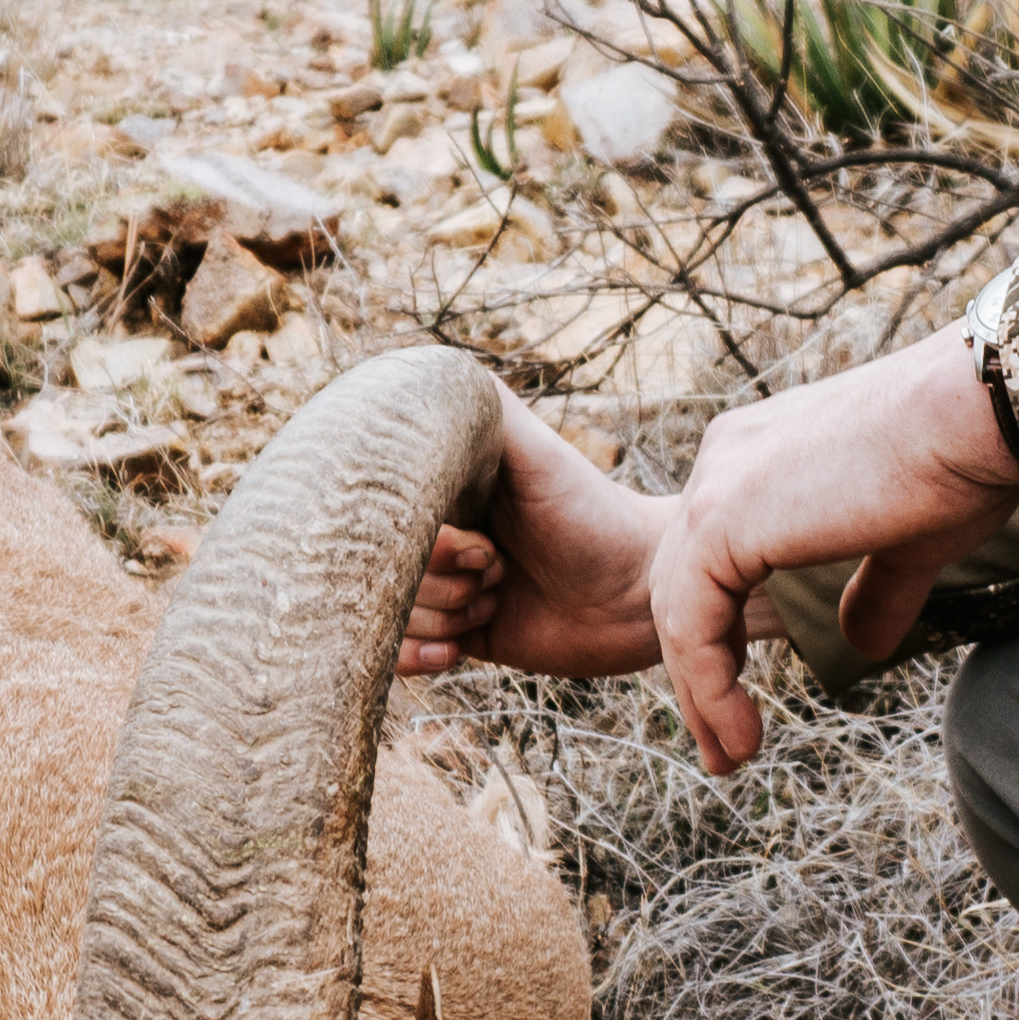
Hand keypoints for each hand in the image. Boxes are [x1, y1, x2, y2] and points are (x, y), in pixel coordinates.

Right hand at [401, 383, 666, 680]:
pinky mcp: (455, 633)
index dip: (425, 537)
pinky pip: (398, 654)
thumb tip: (428, 363)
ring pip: (389, 614)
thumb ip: (486, 410)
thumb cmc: (593, 513)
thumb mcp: (538, 454)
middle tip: (499, 568)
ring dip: (445, 615)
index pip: (381, 514)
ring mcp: (443, 584)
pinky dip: (418, 656)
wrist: (640, 594)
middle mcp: (436, 532)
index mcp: (443, 488)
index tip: (479, 541)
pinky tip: (460, 647)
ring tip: (499, 597)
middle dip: (440, 578)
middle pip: (378, 567)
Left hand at [640, 329, 1018, 773]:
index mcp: (757, 457)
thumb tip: (862, 645)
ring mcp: (716, 487)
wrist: (976, 412)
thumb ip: (873, 591)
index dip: (722, 638)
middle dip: (701, 677)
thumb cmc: (961, 462)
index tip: (742, 706)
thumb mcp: (910, 540)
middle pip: (683, 588)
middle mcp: (723, 461)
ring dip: (701, 695)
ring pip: (677, 612)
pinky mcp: (722, 521)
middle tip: (725, 752)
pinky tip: (741, 733)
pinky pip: (690, 624)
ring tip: (731, 758)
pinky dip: (708, 686)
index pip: (713, 561)